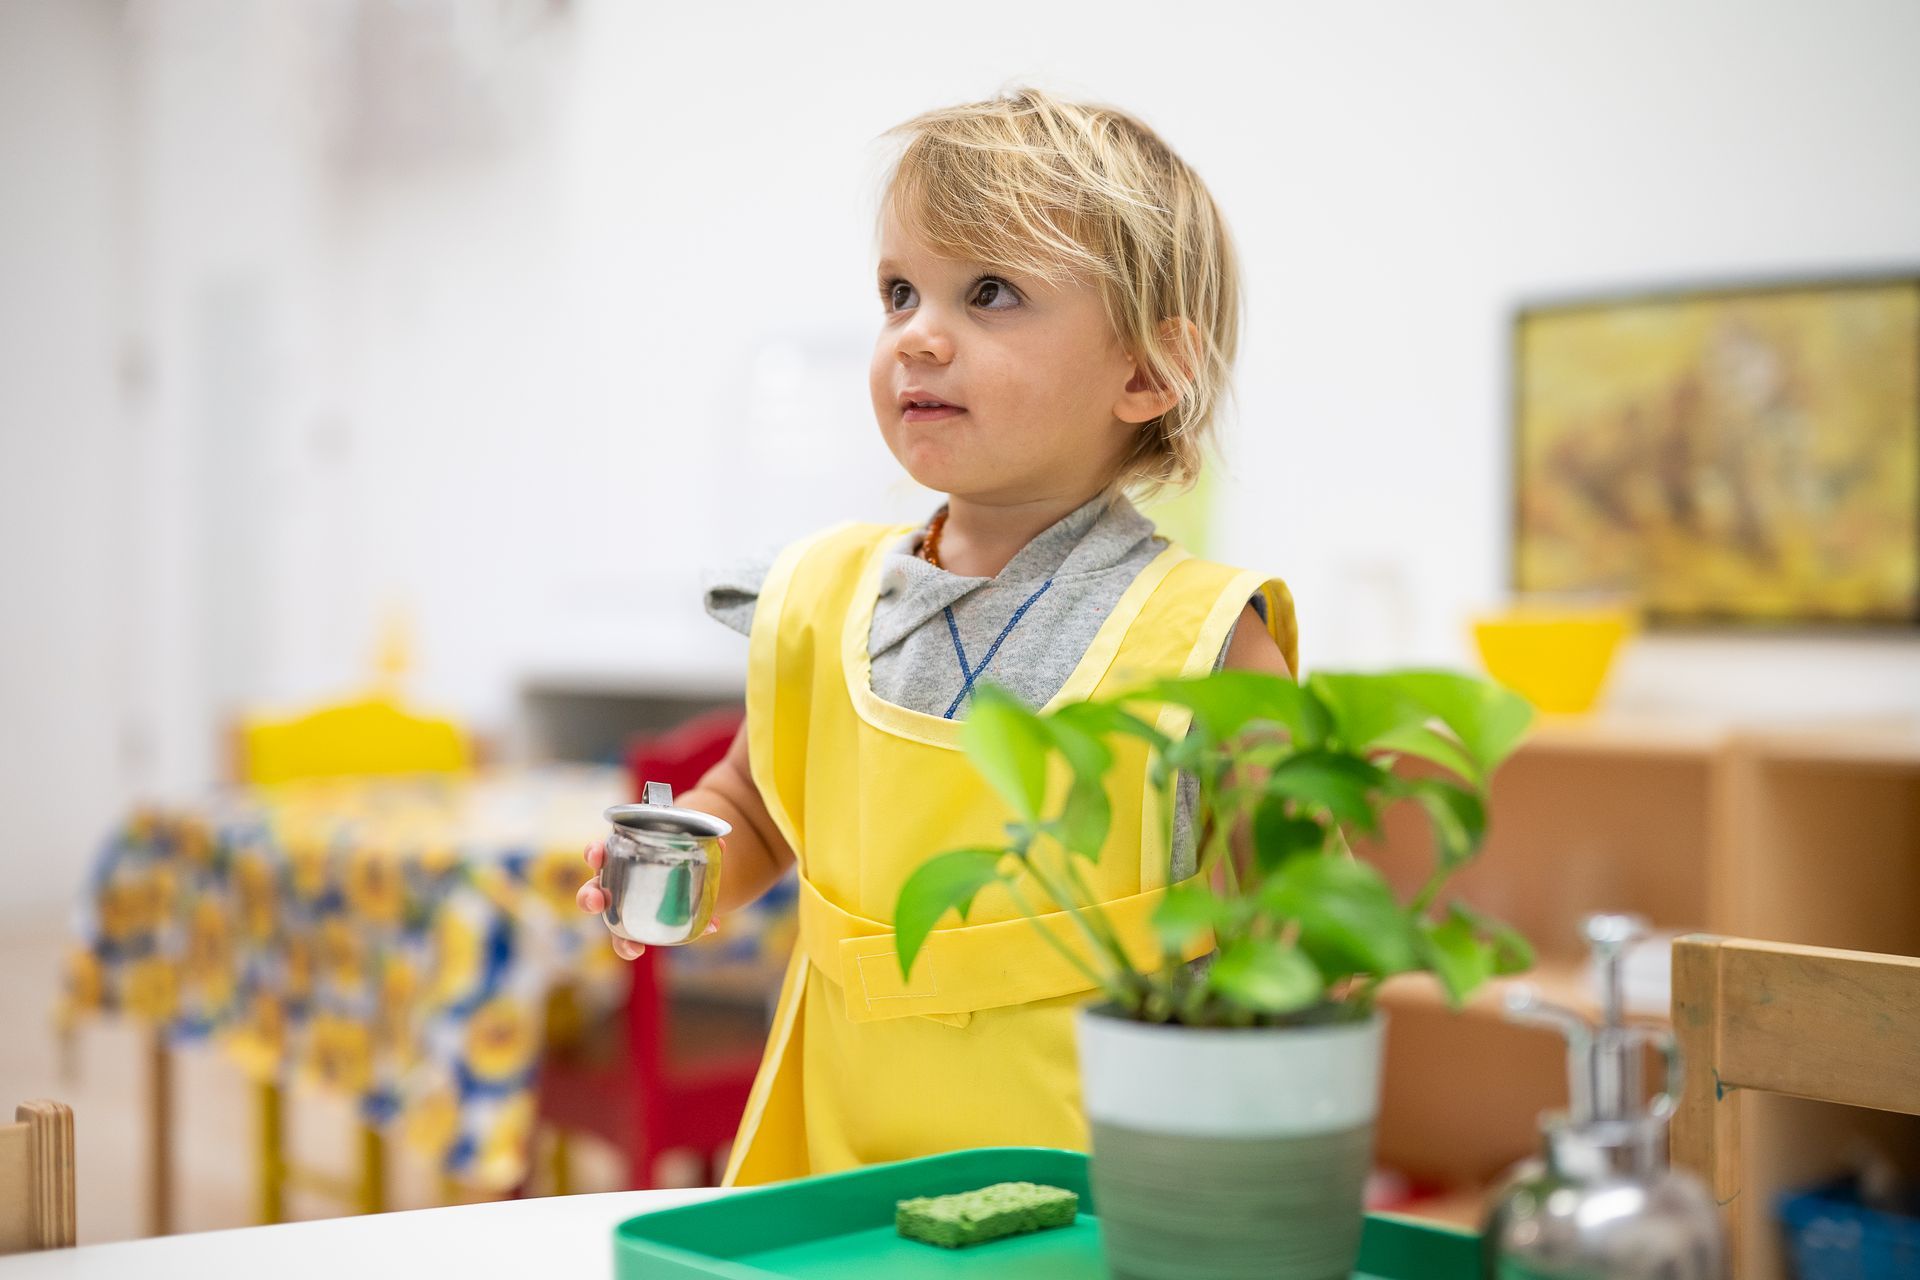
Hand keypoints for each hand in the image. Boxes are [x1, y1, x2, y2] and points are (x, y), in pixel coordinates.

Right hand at [578, 839, 719, 960]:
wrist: (677, 879)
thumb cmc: (665, 859)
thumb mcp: (678, 848)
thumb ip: (699, 846)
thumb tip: (721, 845)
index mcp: (617, 860)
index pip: (597, 855)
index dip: (594, 853)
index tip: (597, 854)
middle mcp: (612, 888)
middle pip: (591, 894)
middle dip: (589, 897)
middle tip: (598, 902)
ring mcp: (621, 912)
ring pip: (613, 928)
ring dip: (621, 942)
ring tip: (634, 950)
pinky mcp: (635, 932)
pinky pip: (638, 944)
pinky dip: (663, 944)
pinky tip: (681, 943)